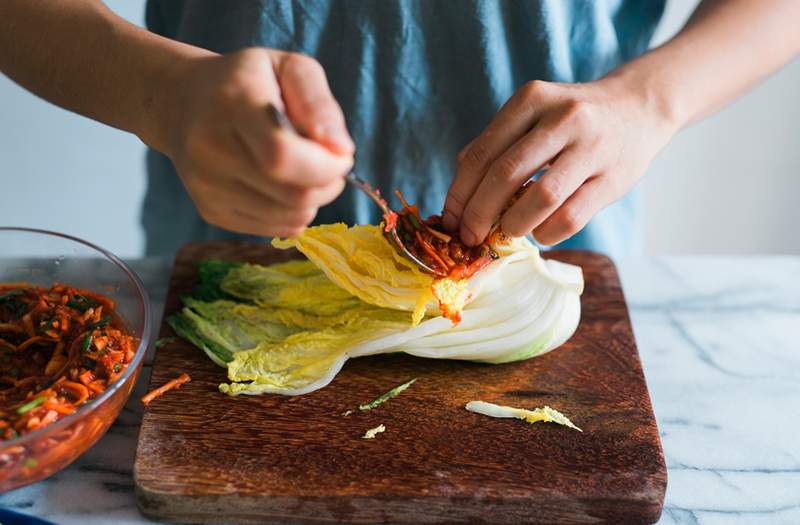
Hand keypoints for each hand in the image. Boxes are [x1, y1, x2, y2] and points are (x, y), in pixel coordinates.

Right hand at [160, 48, 353, 236]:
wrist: (182, 103)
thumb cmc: (248, 82)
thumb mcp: (289, 67)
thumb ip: (320, 103)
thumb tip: (342, 150)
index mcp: (233, 104)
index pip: (283, 155)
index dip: (326, 165)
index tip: (341, 155)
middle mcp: (211, 150)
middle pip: (293, 195)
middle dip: (329, 184)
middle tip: (331, 164)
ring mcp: (207, 186)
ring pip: (289, 217)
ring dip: (313, 200)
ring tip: (304, 171)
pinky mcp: (210, 212)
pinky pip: (275, 229)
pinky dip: (292, 212)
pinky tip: (281, 185)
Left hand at [442, 77, 677, 245]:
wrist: (638, 108)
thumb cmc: (571, 121)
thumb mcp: (532, 116)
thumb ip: (495, 145)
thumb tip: (459, 195)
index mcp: (532, 99)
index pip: (483, 153)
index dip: (460, 193)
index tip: (450, 220)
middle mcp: (562, 117)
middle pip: (506, 174)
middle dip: (479, 213)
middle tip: (469, 236)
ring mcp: (592, 147)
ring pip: (541, 197)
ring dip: (514, 224)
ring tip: (506, 233)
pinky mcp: (614, 178)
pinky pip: (571, 216)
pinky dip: (547, 232)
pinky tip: (540, 233)